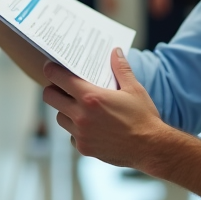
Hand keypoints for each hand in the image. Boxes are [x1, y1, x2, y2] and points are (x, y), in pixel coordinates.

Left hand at [41, 48, 164, 168]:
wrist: (150, 148)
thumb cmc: (143, 117)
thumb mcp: (134, 89)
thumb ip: (121, 68)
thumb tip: (115, 51)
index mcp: (91, 97)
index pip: (59, 78)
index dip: (52, 70)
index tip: (50, 67)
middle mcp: (81, 116)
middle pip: (50, 97)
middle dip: (54, 89)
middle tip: (62, 87)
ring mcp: (80, 134)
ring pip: (60, 117)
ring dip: (65, 110)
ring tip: (79, 107)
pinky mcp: (84, 148)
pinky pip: (71, 135)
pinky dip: (76, 130)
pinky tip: (90, 126)